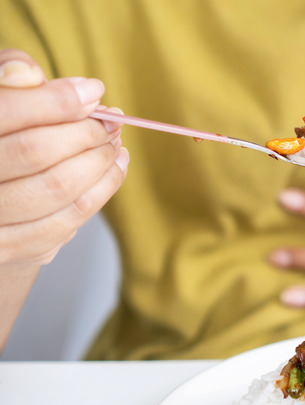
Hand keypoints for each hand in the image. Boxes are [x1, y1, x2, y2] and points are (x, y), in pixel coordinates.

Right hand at [0, 49, 128, 265]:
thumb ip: (5, 79)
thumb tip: (31, 74)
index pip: (5, 113)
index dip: (55, 100)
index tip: (94, 91)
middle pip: (35, 151)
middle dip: (85, 131)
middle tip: (111, 119)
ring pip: (58, 188)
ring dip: (100, 161)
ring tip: (114, 141)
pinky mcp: (9, 249)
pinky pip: (68, 221)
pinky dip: (102, 189)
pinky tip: (114, 167)